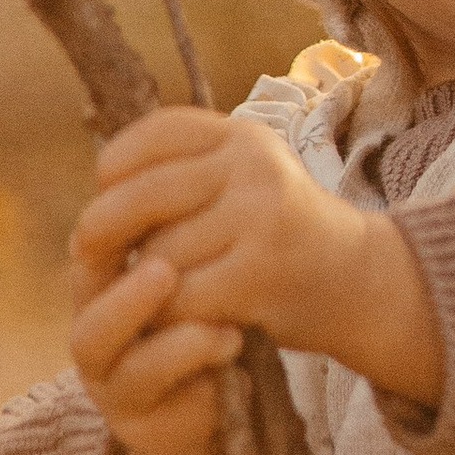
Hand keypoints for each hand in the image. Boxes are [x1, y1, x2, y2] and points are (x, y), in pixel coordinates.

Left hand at [72, 108, 445, 406]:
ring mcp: (260, 218)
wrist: (360, 284)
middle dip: (105, 230)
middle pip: (142, 195)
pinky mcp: (260, 275)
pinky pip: (180, 299)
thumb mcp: (245, 178)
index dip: (115, 167)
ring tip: (152, 292)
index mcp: (244, 136)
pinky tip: (177, 320)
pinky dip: (166, 317)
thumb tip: (98, 182)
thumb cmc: (283, 233)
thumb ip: (185, 170)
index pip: (155, 134)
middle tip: (94, 255)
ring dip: (140, 284)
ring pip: (157, 255)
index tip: (106, 195)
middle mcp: (255, 166)